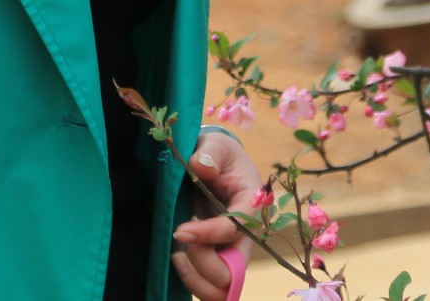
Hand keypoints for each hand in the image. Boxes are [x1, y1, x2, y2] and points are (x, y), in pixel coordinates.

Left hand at [171, 129, 262, 299]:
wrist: (218, 163)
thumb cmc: (219, 153)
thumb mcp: (216, 144)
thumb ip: (210, 152)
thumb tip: (200, 166)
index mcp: (252, 203)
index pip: (236, 230)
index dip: (208, 234)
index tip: (180, 231)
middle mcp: (248, 234)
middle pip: (234, 270)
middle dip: (203, 263)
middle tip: (180, 241)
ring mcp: (235, 249)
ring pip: (224, 286)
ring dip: (197, 279)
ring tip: (177, 256)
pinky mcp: (221, 256)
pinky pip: (213, 285)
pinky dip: (194, 281)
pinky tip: (178, 259)